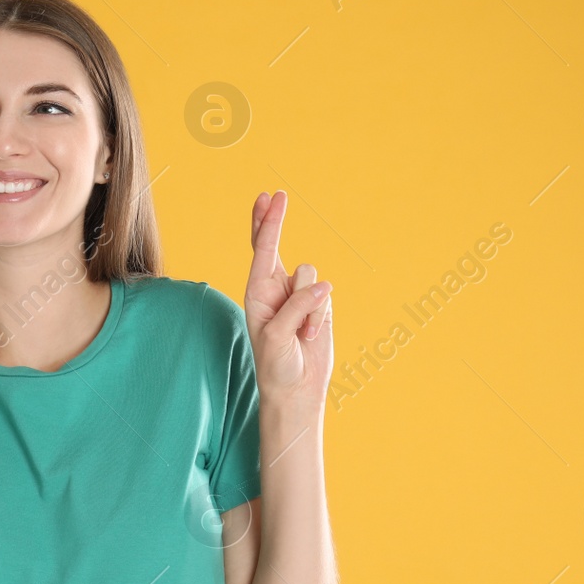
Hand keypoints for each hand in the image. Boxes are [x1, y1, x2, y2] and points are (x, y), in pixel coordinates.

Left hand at [242, 190, 332, 408]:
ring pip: (311, 275)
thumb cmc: (276, 365)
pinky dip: (320, 316)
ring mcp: (298, 295)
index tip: (270, 198)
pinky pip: (326, 295)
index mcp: (257, 292)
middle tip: (277, 195)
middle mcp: (275, 288)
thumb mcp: (277, 337)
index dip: (266, 223)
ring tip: (301, 332)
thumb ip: (296, 308)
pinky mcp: (318, 305)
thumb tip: (322, 286)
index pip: (261, 250)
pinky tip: (311, 336)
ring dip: (309, 305)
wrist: (296, 388)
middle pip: (275, 245)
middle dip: (275, 221)